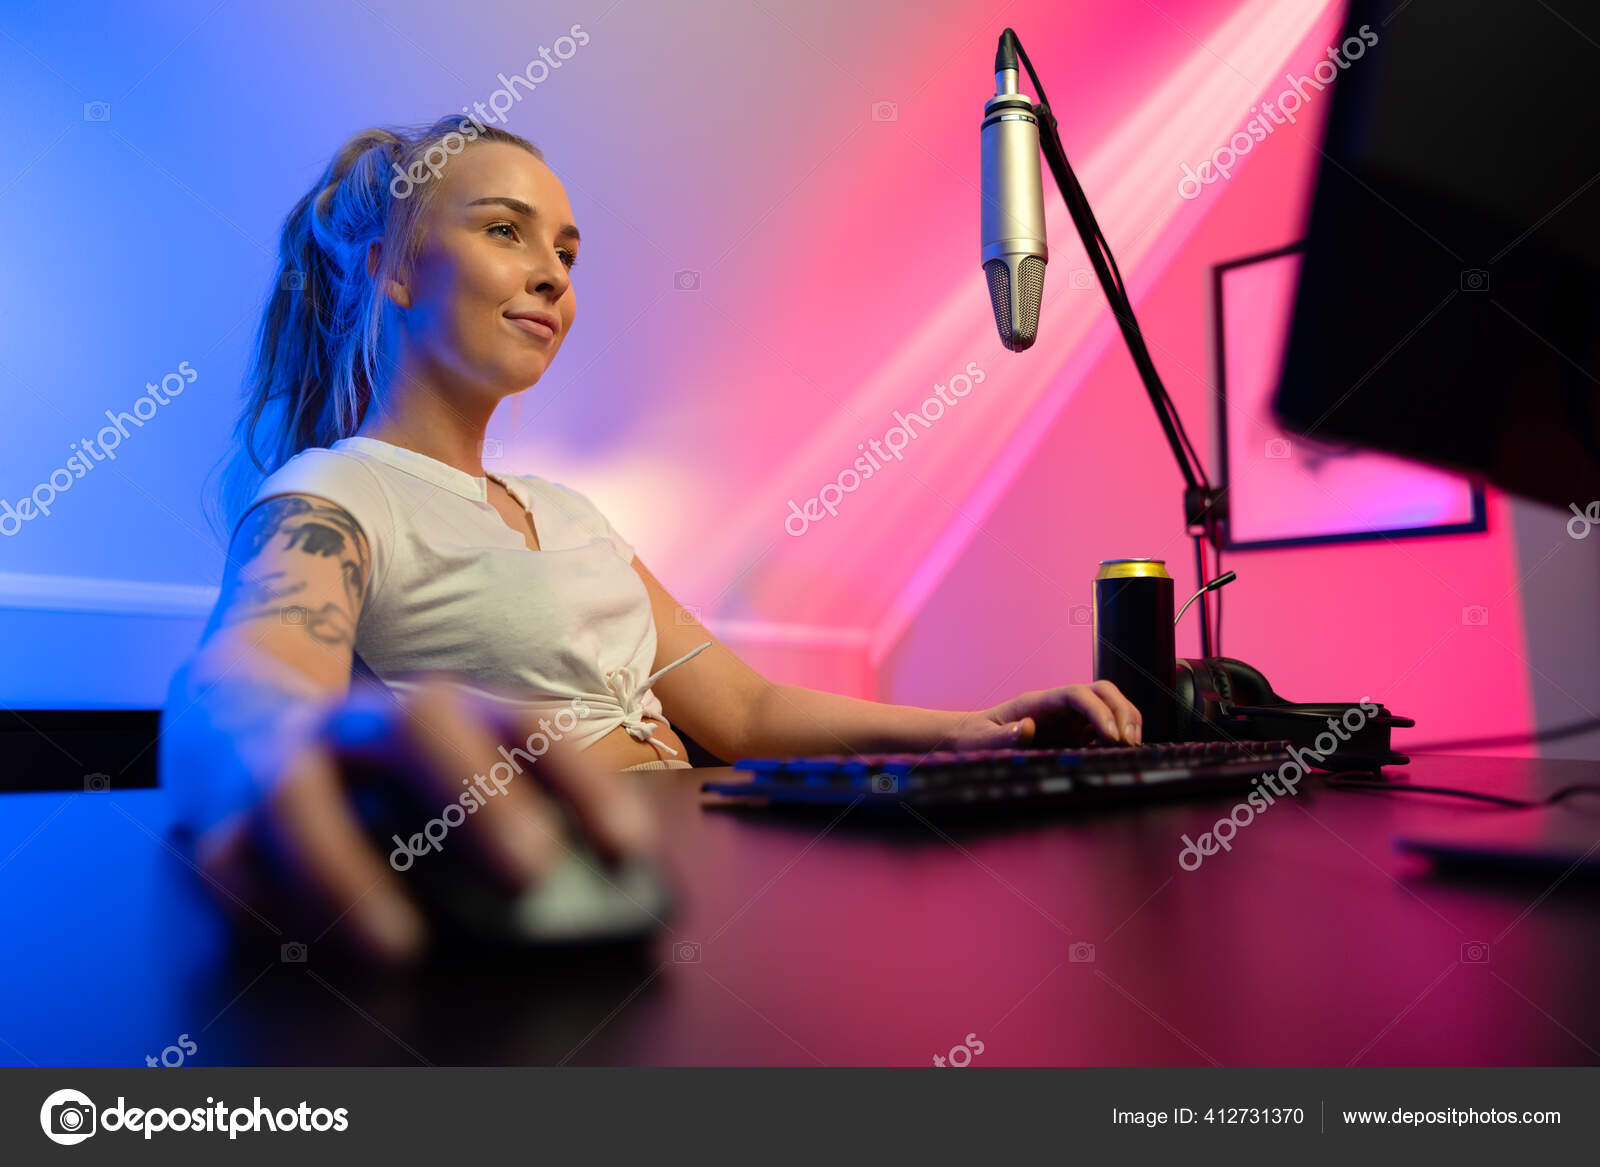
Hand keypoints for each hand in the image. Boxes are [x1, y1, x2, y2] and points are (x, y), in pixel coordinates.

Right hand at [190, 678, 657, 964]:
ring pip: (301, 796)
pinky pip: (226, 858)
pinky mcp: (217, 815)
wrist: (238, 715)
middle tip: (531, 870)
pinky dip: (258, 905)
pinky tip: (298, 946)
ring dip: (346, 873)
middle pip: (420, 725)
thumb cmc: (379, 770)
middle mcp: (366, 724)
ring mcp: (287, 763)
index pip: (523, 724)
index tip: (626, 847)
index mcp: (443, 712)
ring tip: (400, 946)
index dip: (579, 781)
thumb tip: (593, 890)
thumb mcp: (449, 770)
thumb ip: (515, 818)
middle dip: (476, 795)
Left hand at [945, 681, 1142, 749]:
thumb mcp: (981, 740)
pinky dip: (1120, 737)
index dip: (1098, 711)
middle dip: (1122, 711)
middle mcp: (1059, 706)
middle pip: (1102, 692)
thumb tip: (1028, 728)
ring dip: (1127, 721)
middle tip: (1130, 743)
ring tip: (1133, 748)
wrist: (973, 739)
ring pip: (1110, 706)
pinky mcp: (1075, 734)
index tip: (1110, 736)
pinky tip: (1124, 756)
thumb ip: (1002, 736)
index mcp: (1038, 702)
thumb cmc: (975, 739)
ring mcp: (1069, 718)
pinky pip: (1105, 728)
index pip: (1077, 694)